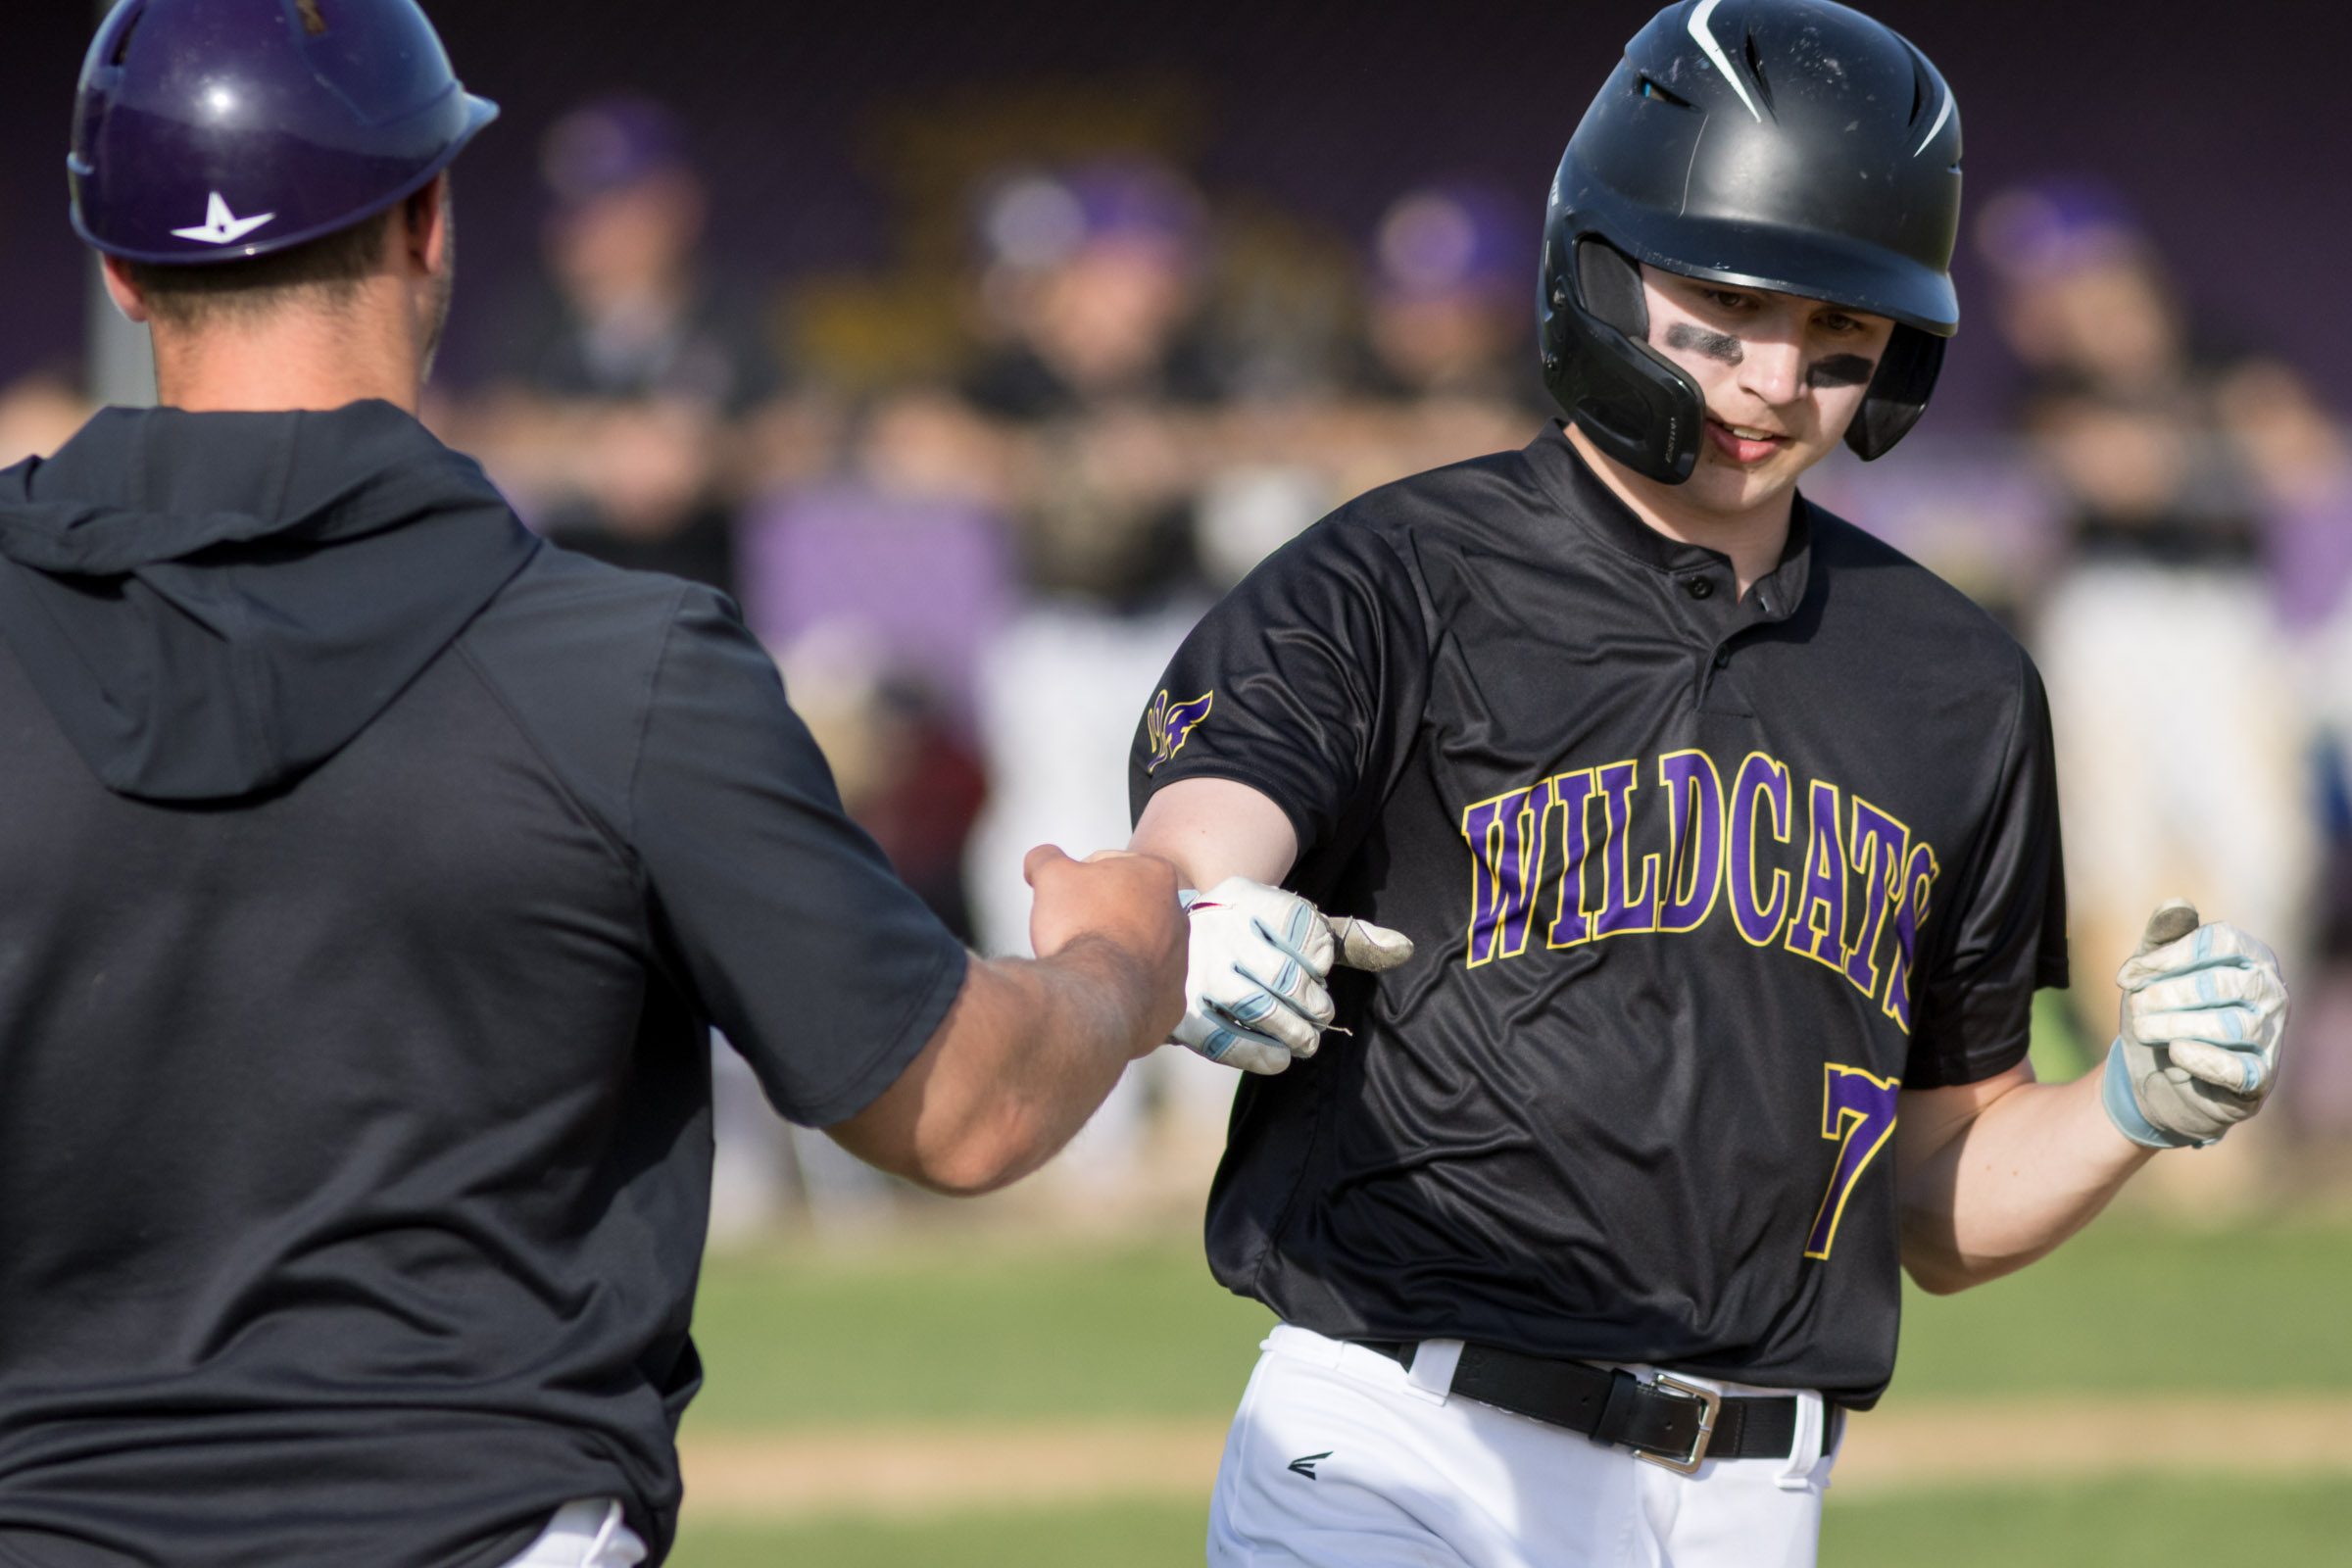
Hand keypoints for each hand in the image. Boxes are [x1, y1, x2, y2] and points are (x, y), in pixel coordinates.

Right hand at [1024, 847, 1186, 1044]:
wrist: (1093, 994)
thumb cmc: (1081, 929)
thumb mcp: (1052, 875)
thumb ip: (1047, 858)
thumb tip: (1042, 858)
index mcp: (1157, 875)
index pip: (1109, 864)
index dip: (1077, 879)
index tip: (1064, 897)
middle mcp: (1177, 916)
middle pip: (1126, 907)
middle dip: (1098, 914)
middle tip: (1070, 926)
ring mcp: (1178, 962)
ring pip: (1135, 948)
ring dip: (1111, 950)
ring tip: (1083, 958)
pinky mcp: (1170, 1001)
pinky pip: (1140, 988)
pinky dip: (1120, 987)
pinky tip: (1098, 986)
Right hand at [1174, 876, 1413, 1074]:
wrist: (1169, 948)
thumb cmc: (1251, 940)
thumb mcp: (1293, 929)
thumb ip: (1347, 939)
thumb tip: (1406, 949)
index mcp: (1245, 896)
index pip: (1300, 924)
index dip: (1321, 955)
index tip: (1319, 969)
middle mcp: (1215, 927)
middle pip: (1284, 975)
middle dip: (1314, 1003)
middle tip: (1322, 1016)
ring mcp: (1193, 970)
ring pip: (1257, 1008)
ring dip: (1294, 1032)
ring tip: (1307, 1041)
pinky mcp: (1178, 1011)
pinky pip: (1224, 1041)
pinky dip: (1259, 1055)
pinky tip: (1279, 1058)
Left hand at [2100, 899, 2289, 1148]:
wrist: (2155, 1074)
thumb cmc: (2161, 1010)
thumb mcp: (2153, 970)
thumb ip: (2163, 936)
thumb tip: (2178, 904)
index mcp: (2251, 957)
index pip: (2221, 942)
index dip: (2168, 957)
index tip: (2126, 976)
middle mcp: (2272, 993)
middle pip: (2224, 984)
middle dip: (2169, 993)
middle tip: (2135, 1006)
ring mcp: (2270, 1037)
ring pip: (2232, 1025)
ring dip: (2176, 1025)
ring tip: (2143, 1029)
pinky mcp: (2259, 1080)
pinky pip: (2240, 1069)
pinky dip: (2204, 1059)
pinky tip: (2176, 1052)